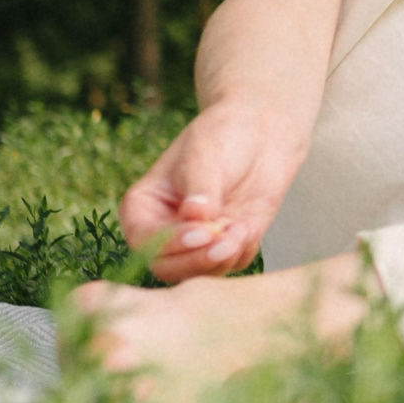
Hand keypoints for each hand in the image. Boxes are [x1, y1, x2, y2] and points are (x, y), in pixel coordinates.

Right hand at [118, 94, 313, 283]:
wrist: (260, 129)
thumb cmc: (222, 134)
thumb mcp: (204, 153)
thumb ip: (199, 187)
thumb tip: (194, 216)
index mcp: (142, 208)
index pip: (145, 240)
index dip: (170, 243)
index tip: (201, 233)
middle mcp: (164, 231)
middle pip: (168, 268)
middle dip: (197, 260)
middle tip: (224, 245)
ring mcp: (197, 242)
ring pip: (200, 273)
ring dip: (223, 258)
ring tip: (242, 228)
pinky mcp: (227, 245)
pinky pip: (232, 264)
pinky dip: (242, 251)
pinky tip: (249, 226)